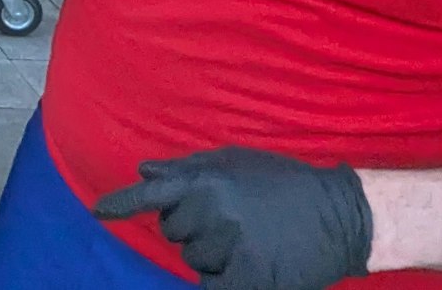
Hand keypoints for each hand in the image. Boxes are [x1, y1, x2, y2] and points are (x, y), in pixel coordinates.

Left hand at [93, 147, 371, 289]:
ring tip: (247, 241)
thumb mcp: (236, 163)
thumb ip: (187, 168)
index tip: (99, 212)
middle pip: (172, 232)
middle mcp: (212, 210)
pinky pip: (212, 287)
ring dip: (211, 256)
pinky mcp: (249, 278)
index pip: (152, 193)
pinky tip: (245, 267)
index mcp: (207, 179)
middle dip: (192, 228)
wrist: (343, 214)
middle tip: (230, 221)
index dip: (122, 203)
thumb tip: (144, 169)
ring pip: (193, 261)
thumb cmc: (285, 185)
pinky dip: (221, 281)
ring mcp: (230, 246)